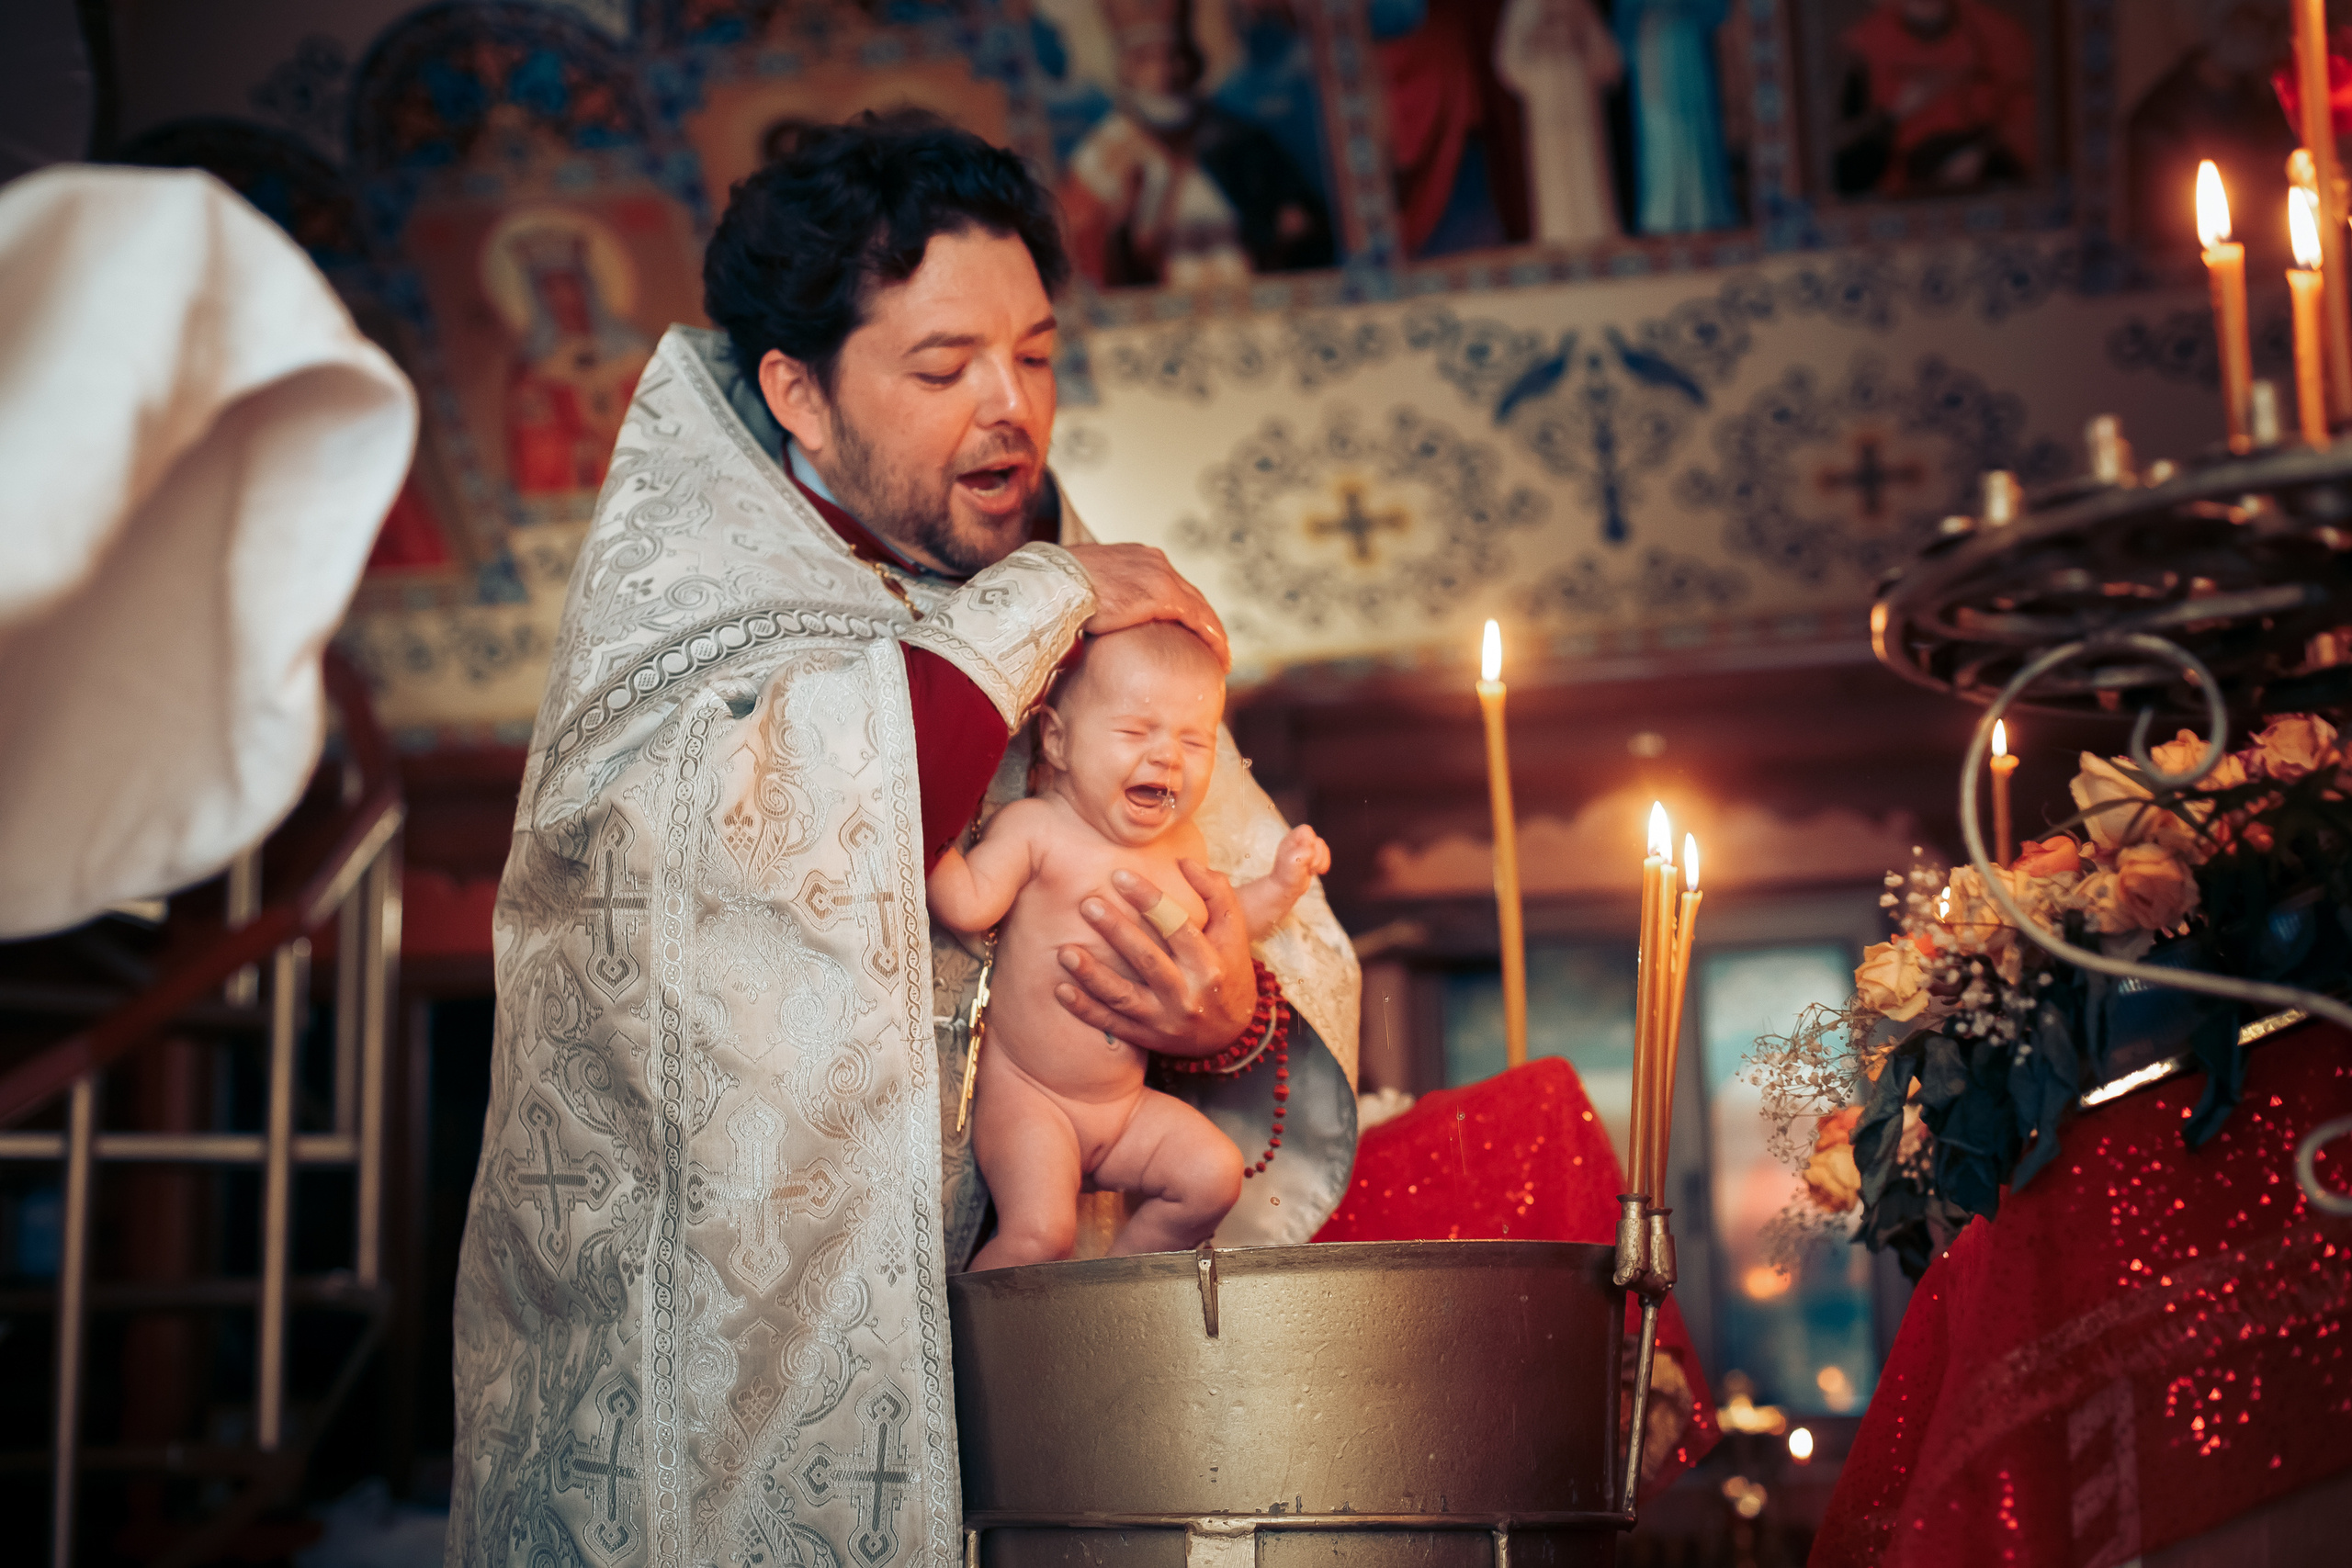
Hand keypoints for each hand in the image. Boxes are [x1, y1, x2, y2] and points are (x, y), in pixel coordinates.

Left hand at [1053, 859, 1253, 1054]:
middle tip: (1087, 904)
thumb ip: (1215, 892)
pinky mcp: (1146, 1038)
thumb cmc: (1226, 966)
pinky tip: (1060, 989)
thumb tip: (1185, 862)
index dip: (1149, 899)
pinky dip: (1085, 1009)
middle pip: (1147, 959)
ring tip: (1065, 951)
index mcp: (1210, 964)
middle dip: (1116, 931)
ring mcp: (1165, 1020)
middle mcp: (1188, 995)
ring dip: (1092, 974)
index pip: (1177, 926)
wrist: (1230, 1032)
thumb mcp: (1232, 931)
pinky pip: (1111, 1024)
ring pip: (1124, 996)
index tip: (1119, 875)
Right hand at [1062, 543, 1230, 670]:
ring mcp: (1158, 575)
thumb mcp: (1082, 593)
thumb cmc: (1054, 591)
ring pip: (1198, 607)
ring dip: (1211, 633)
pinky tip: (1219, 655)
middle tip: (1213, 647)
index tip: (1186, 630)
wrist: (1049, 584)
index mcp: (1132, 559)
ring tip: (1220, 657)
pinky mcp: (1162, 594)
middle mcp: (1151, 561)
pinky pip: (1198, 618)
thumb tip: (1090, 629)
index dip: (1181, 610)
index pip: (1166, 586)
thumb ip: (1098, 604)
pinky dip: (1212, 637)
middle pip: (1188, 595)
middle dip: (1201, 622)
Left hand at [1272, 823, 1331, 892]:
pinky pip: (1325, 857)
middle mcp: (1299, 841)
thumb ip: (1304, 852)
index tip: (1304, 856)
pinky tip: (1313, 871)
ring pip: (1324, 849)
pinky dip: (1323, 865)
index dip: (1309, 843)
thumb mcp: (1293, 861)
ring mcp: (1307, 850)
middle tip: (1306, 866)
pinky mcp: (1313, 858)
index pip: (1307, 830)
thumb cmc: (1287, 874)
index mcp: (1291, 838)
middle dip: (1316, 857)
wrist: (1285, 889)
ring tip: (1309, 870)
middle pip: (1319, 842)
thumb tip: (1312, 850)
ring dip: (1320, 862)